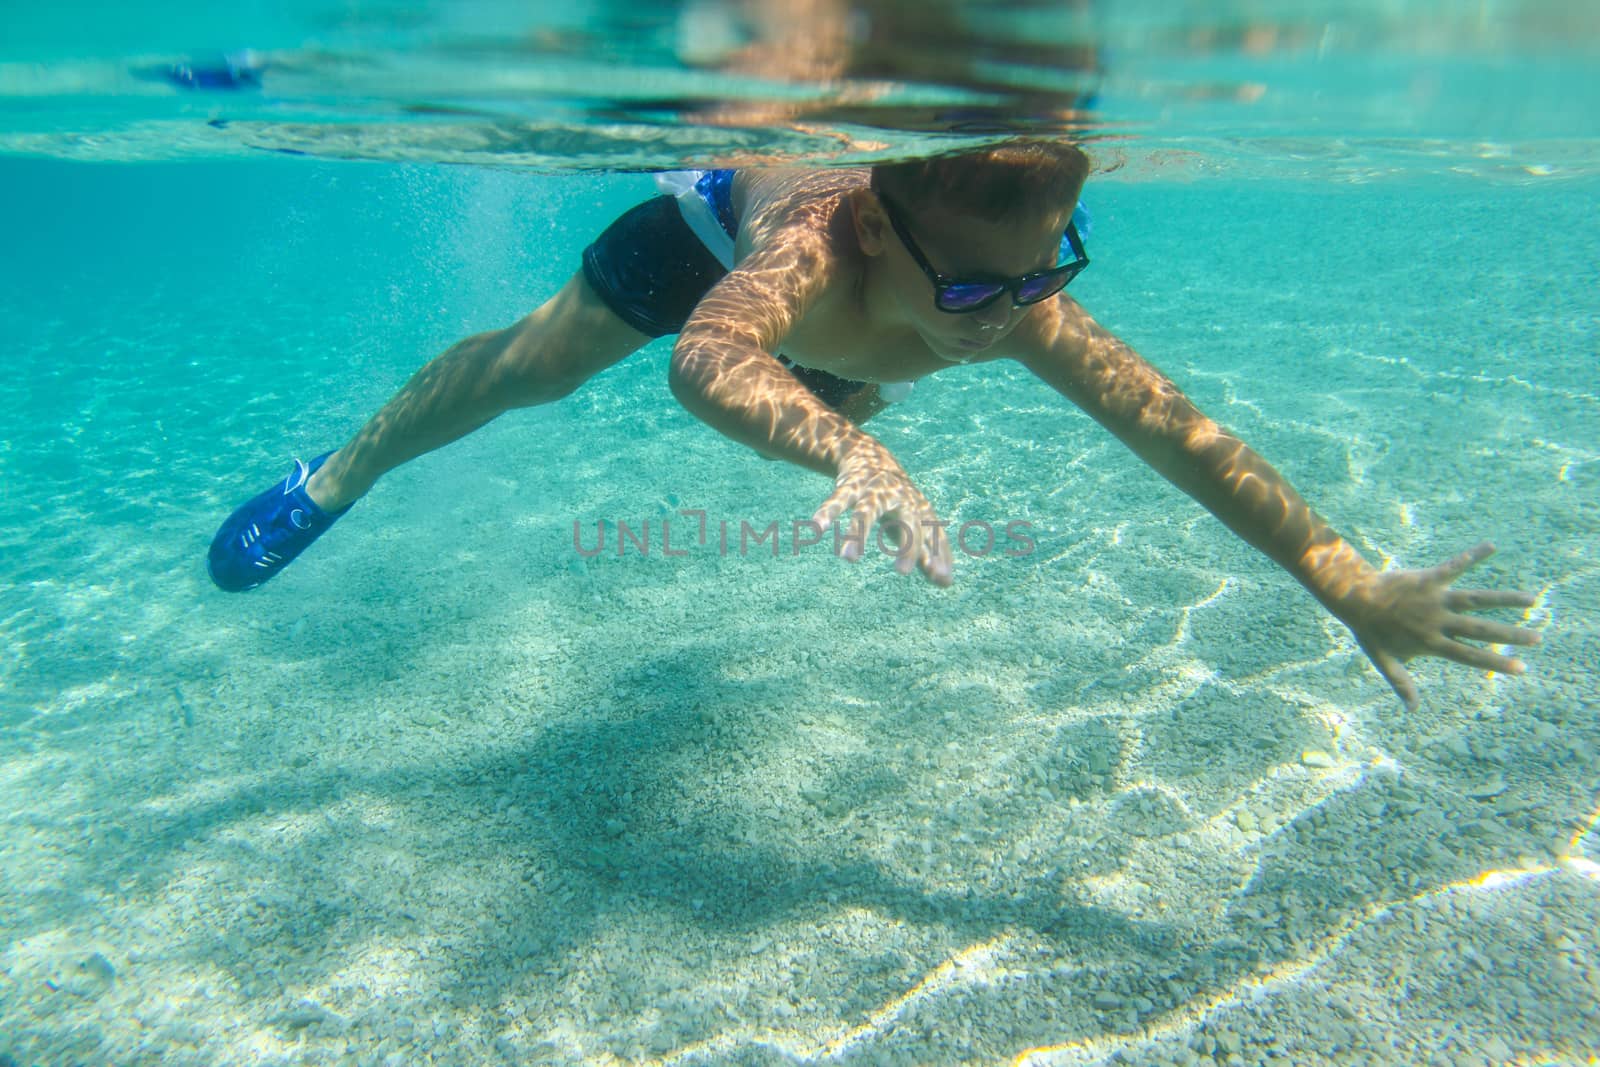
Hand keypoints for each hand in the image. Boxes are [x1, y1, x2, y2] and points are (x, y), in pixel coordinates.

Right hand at [811, 439, 952, 585]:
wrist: (872, 456)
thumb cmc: (898, 500)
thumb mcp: (915, 524)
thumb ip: (929, 553)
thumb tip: (947, 583)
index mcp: (920, 510)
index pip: (932, 535)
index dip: (936, 555)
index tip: (940, 577)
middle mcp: (901, 498)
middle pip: (909, 523)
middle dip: (908, 547)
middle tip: (902, 573)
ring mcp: (874, 490)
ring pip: (867, 512)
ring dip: (858, 535)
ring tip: (848, 559)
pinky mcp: (850, 485)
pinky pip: (837, 500)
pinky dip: (827, 513)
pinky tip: (816, 527)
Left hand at [1335, 542, 1540, 709]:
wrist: (1354, 597)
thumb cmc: (1370, 630)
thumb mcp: (1385, 660)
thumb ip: (1402, 683)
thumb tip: (1412, 711)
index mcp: (1431, 642)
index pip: (1470, 656)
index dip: (1496, 662)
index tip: (1522, 668)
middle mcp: (1438, 620)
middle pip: (1480, 629)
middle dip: (1511, 635)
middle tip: (1538, 638)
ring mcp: (1436, 598)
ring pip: (1476, 598)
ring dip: (1504, 598)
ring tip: (1531, 599)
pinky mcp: (1430, 578)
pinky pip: (1455, 565)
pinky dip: (1472, 555)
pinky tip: (1492, 546)